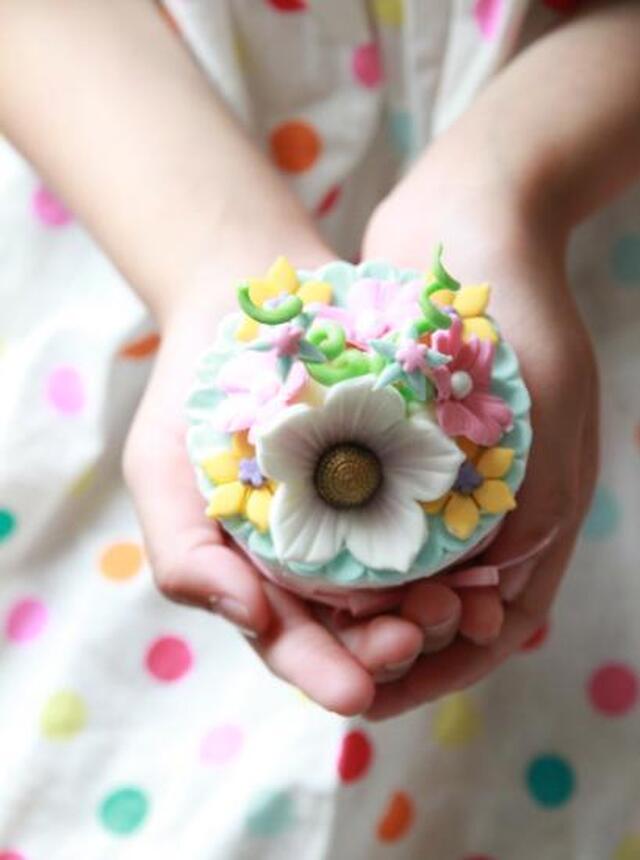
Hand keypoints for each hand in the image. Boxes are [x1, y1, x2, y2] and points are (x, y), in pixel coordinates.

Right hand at [123, 252, 467, 715]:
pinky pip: (438, 526)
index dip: (324, 671)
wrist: (241, 304)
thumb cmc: (191, 398)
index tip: (357, 690)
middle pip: (360, 629)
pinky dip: (462, 554)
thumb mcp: (162, 473)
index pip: (293, 643)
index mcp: (260, 577)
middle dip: (391, 648)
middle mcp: (319, 561)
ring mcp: (367, 520)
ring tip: (460, 608)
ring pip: (409, 589)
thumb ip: (184, 554)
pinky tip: (483, 561)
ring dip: (437, 612)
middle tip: (419, 637)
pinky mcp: (405, 478)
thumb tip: (249, 619)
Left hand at [360, 134, 598, 718]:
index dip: (440, 668)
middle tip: (332, 663)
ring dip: (359, 605)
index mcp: (544, 510)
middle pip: (442, 609)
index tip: (374, 692)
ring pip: (401, 571)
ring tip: (305, 625)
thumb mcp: (548, 411)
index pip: (498, 626)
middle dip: (391, 643)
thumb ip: (534, 513)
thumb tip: (493, 608)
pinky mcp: (404, 444)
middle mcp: (496, 505)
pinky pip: (371, 516)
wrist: (471, 214)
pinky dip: (341, 547)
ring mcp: (450, 475)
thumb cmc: (517, 305)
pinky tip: (295, 561)